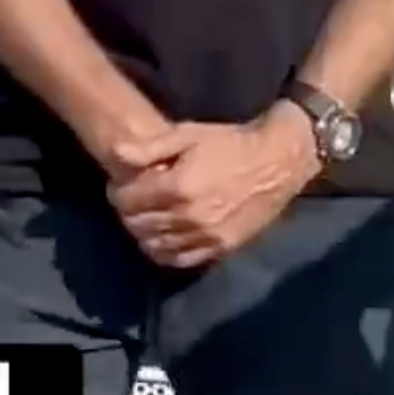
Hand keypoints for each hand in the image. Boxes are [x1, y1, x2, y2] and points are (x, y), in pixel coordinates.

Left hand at [107, 109, 316, 268]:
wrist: (277, 161)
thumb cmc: (230, 142)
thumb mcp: (187, 134)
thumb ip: (149, 148)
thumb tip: (115, 153)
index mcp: (177, 187)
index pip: (128, 202)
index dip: (117, 194)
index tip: (119, 186)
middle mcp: (189, 217)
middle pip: (139, 225)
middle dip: (127, 213)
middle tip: (129, 202)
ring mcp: (207, 237)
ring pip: (156, 246)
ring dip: (143, 234)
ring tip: (145, 219)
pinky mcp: (222, 248)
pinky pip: (182, 260)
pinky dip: (165, 252)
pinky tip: (163, 239)